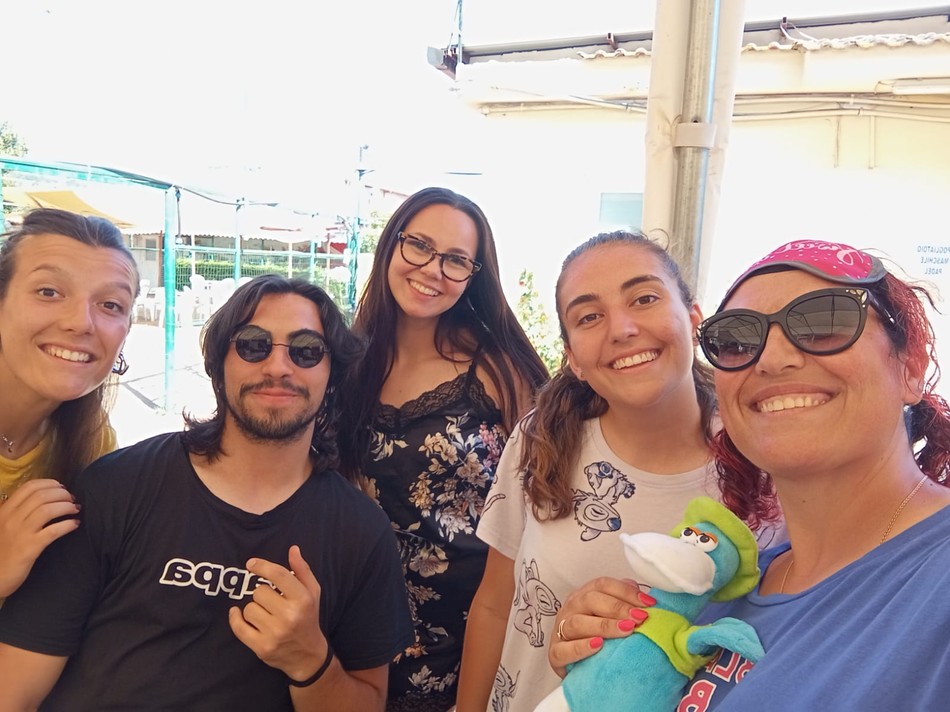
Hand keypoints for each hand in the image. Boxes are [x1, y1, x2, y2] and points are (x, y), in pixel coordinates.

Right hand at [0, 479, 79, 596]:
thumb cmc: (3, 550)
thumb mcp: (5, 526)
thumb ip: (18, 511)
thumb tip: (44, 497)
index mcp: (5, 511)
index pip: (29, 487)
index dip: (49, 483)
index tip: (62, 487)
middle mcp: (11, 519)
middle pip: (41, 496)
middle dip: (62, 494)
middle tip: (72, 499)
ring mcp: (20, 533)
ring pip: (48, 510)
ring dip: (67, 506)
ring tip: (76, 509)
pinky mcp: (29, 548)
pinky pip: (53, 531)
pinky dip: (67, 524)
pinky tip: (75, 524)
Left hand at [228, 545, 327, 680]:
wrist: (308, 656)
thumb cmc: (308, 618)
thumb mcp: (312, 593)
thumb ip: (302, 570)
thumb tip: (293, 549)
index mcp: (303, 599)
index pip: (278, 575)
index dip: (262, 566)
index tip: (251, 564)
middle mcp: (289, 615)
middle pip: (259, 592)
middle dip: (262, 595)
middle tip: (271, 602)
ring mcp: (275, 633)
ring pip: (249, 608)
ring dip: (254, 609)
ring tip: (265, 615)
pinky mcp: (261, 647)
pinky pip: (239, 627)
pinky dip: (235, 619)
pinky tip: (237, 614)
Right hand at [548, 576, 653, 677]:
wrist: (577, 666)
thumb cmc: (596, 637)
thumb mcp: (610, 617)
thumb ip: (623, 602)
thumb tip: (641, 594)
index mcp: (583, 596)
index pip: (602, 585)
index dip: (626, 591)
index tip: (649, 603)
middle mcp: (570, 609)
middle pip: (590, 599)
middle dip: (618, 608)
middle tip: (639, 618)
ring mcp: (560, 630)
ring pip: (577, 622)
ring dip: (604, 625)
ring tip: (626, 630)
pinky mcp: (555, 654)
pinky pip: (564, 650)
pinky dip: (580, 647)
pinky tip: (598, 646)